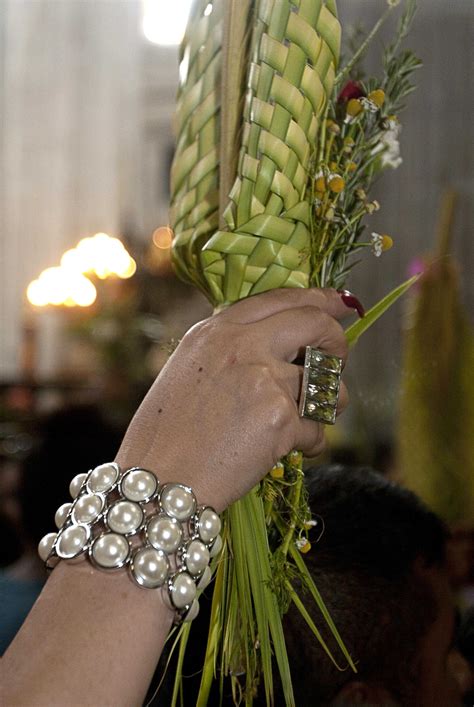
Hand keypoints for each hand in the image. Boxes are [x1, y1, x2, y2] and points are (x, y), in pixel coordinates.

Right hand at [116, 288, 351, 511]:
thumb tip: (278, 350)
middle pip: (313, 323)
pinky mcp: (280, 418)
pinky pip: (317, 429)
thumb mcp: (189, 373)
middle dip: (337, 340)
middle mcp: (241, 346)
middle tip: (340, 357)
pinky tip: (291, 452)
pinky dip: (311, 444)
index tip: (341, 303)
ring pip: (325, 383)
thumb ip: (230, 352)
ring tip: (311, 422)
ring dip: (329, 404)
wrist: (158, 482)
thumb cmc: (164, 438)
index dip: (317, 299)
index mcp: (215, 332)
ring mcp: (263, 379)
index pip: (278, 299)